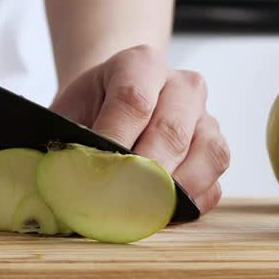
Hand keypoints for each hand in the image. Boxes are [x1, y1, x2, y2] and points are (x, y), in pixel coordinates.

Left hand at [51, 45, 228, 213]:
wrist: (115, 100)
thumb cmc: (92, 108)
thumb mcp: (69, 110)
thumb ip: (66, 138)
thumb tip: (62, 175)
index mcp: (141, 64)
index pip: (134, 100)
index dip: (115, 139)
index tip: (96, 171)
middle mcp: (182, 85)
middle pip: (171, 130)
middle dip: (144, 173)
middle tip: (118, 202)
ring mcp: (206, 118)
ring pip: (207, 154)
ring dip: (175, 190)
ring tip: (144, 212)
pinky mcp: (216, 151)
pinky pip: (214, 182)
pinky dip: (192, 204)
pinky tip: (164, 214)